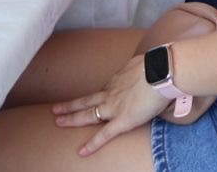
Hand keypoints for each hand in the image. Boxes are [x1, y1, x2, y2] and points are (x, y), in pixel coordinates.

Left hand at [50, 55, 169, 156]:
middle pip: (86, 100)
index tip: (93, 99)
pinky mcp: (122, 121)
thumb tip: (147, 69)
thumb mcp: (144, 65)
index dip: (97, 96)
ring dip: (72, 118)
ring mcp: (114, 107)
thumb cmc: (158, 67)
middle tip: (55, 108)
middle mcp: (111, 93)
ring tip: (58, 122)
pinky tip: (82, 151)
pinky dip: (92, 144)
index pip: (103, 90)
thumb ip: (141, 71)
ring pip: (87, 114)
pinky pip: (104, 135)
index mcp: (117, 80)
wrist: (161, 73)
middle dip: (70, 105)